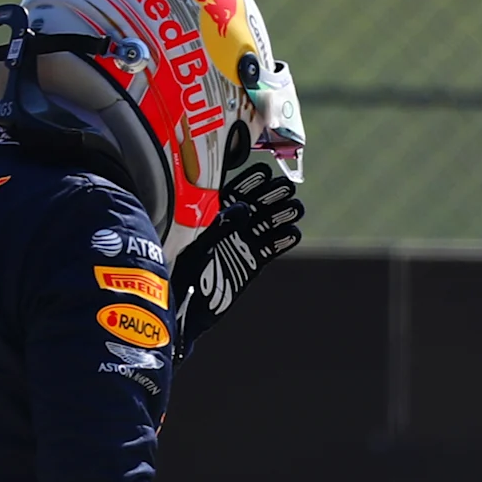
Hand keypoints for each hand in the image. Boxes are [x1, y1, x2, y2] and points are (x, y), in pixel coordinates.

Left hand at [169, 163, 302, 356]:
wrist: (187, 308)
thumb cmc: (184, 274)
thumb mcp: (199, 246)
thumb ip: (221, 226)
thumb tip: (243, 207)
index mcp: (212, 218)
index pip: (234, 193)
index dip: (250, 182)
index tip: (265, 173)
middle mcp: (229, 228)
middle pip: (256, 206)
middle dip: (272, 195)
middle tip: (288, 187)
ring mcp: (242, 245)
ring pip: (266, 225)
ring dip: (282, 215)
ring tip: (297, 207)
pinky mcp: (251, 263)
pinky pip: (271, 248)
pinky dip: (283, 240)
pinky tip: (294, 232)